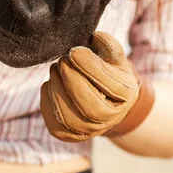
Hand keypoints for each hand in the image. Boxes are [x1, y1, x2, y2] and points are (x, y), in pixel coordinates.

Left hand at [40, 32, 154, 141]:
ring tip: (54, 71)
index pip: (107, 83)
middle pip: (90, 106)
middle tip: (62, 61)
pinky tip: (49, 85)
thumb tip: (94, 37)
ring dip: (57, 91)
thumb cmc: (109, 70)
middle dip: (71, 79)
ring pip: (71, 118)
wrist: (107, 99)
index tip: (74, 51)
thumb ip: (108, 45)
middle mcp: (111, 117)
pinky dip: (47, 104)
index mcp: (126, 94)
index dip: (87, 65)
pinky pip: (56, 126)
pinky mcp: (72, 135)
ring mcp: (92, 130)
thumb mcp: (114, 56)